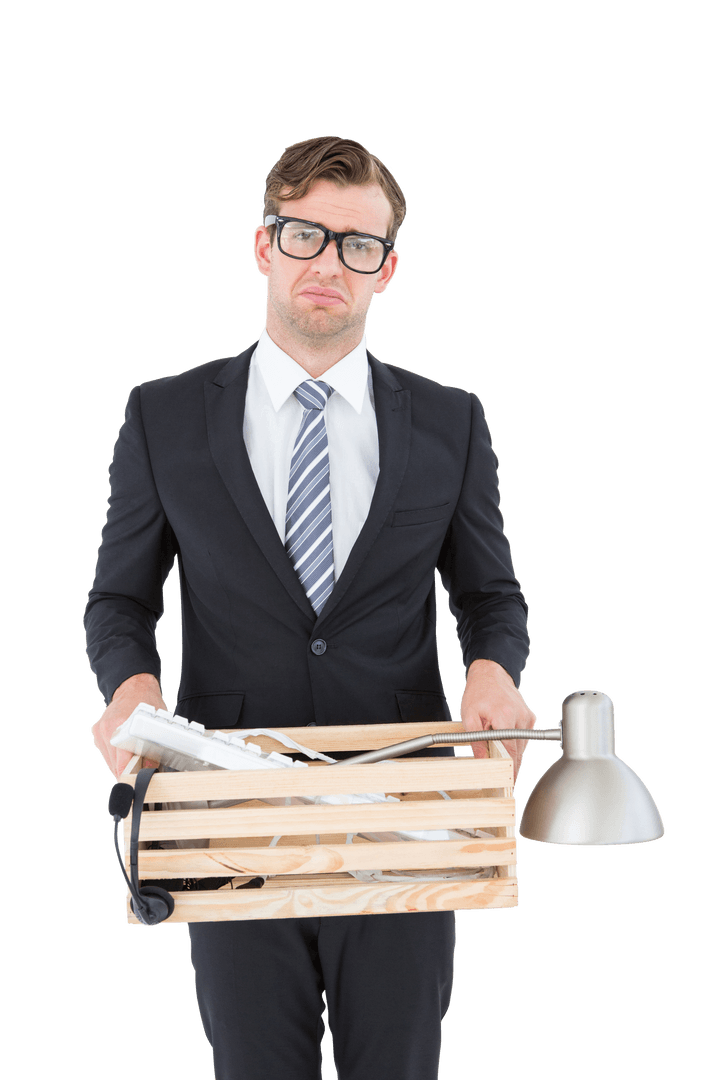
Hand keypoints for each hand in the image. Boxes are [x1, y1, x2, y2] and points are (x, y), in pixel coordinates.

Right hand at [90, 673, 165, 778]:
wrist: (132, 686)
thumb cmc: (146, 703)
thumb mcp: (156, 724)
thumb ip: (154, 748)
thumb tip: (152, 769)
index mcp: (120, 728)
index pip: (121, 764)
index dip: (130, 776)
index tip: (135, 783)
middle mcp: (107, 730)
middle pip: (114, 765)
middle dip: (127, 770)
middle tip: (139, 770)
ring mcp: (100, 731)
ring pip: (109, 760)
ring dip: (120, 762)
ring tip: (133, 755)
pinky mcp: (97, 731)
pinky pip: (106, 751)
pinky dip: (115, 753)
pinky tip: (125, 746)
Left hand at [459, 659, 536, 782]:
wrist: (491, 675)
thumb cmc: (479, 693)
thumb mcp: (469, 716)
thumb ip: (476, 740)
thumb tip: (482, 760)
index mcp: (505, 716)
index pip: (511, 751)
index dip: (510, 769)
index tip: (509, 782)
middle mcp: (520, 717)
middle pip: (518, 751)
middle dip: (509, 763)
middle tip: (501, 774)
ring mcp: (527, 717)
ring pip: (521, 745)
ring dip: (510, 751)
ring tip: (497, 745)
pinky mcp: (529, 717)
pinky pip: (522, 738)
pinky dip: (513, 741)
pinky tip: (503, 735)